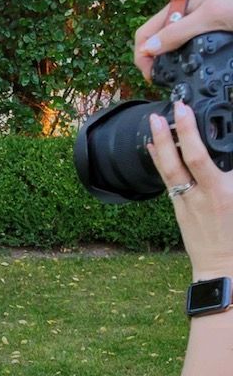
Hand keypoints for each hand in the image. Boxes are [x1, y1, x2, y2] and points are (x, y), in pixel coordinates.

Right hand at [134, 0, 232, 80]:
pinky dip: (187, 61)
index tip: (152, 78)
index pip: (144, 34)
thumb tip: (147, 50)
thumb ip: (178, 32)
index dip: (142, 57)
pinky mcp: (212, 33)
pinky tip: (195, 70)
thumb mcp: (209, 17)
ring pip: (173, 48)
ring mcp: (198, 25)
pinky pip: (191, 49)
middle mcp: (184, 17)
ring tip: (178, 80)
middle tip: (165, 83)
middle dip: (155, 63)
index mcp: (178, 9)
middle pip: (156, 42)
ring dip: (170, 64)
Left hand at [147, 103, 232, 278]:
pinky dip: (158, 161)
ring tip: (154, 120)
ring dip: (161, 142)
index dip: (195, 133)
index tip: (190, 109)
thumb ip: (231, 176)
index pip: (209, 157)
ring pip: (170, 168)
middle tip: (174, 107)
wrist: (222, 268)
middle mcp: (204, 195)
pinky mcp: (178, 208)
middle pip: (188, 157)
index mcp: (224, 192)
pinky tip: (152, 146)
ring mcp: (187, 202)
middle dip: (180, 130)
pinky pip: (166, 180)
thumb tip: (226, 160)